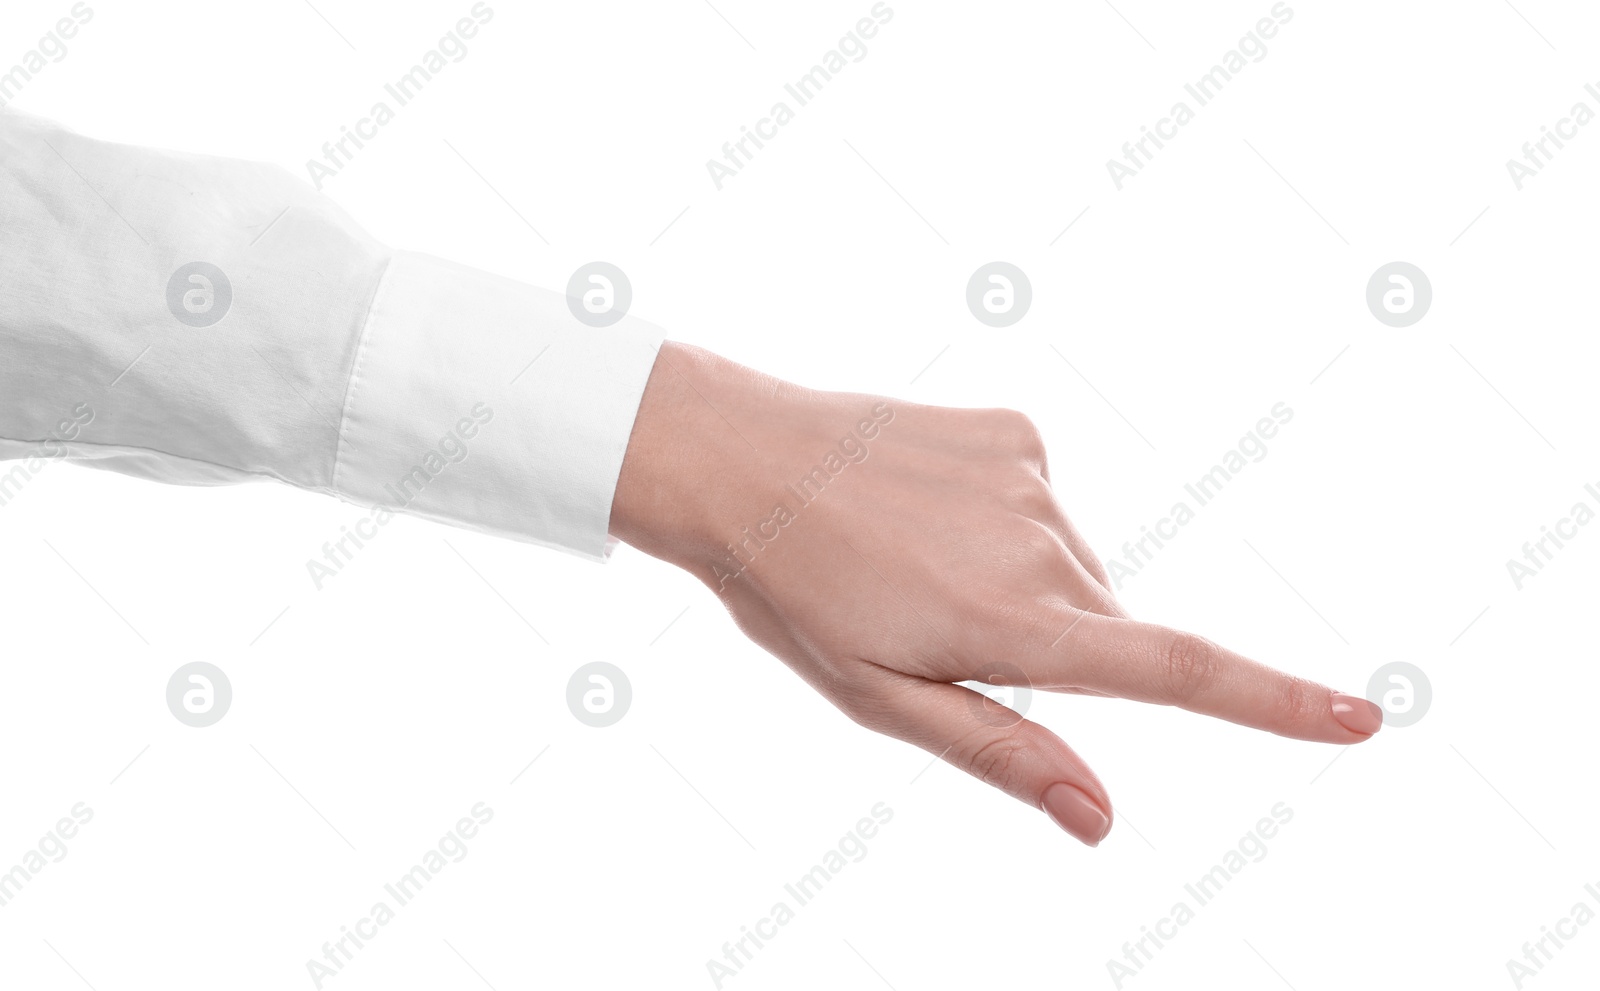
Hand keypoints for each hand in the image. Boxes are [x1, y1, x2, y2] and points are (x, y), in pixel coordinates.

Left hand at [609, 342, 1381, 845]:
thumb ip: (1003, 752)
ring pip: (1070, 565)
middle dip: (1053, 646)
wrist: (736, 459)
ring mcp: (1033, 477)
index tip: (1361, 717)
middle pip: (1106, 625)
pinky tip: (925, 507)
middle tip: (937, 624)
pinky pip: (1040, 502)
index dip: (1275, 702)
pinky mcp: (1017, 430)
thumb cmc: (797, 594)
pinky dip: (1003, 520)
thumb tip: (1101, 816)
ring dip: (1019, 580)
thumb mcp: (884, 699)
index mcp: (1013, 624)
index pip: (1175, 672)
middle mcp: (1043, 545)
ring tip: (914, 558)